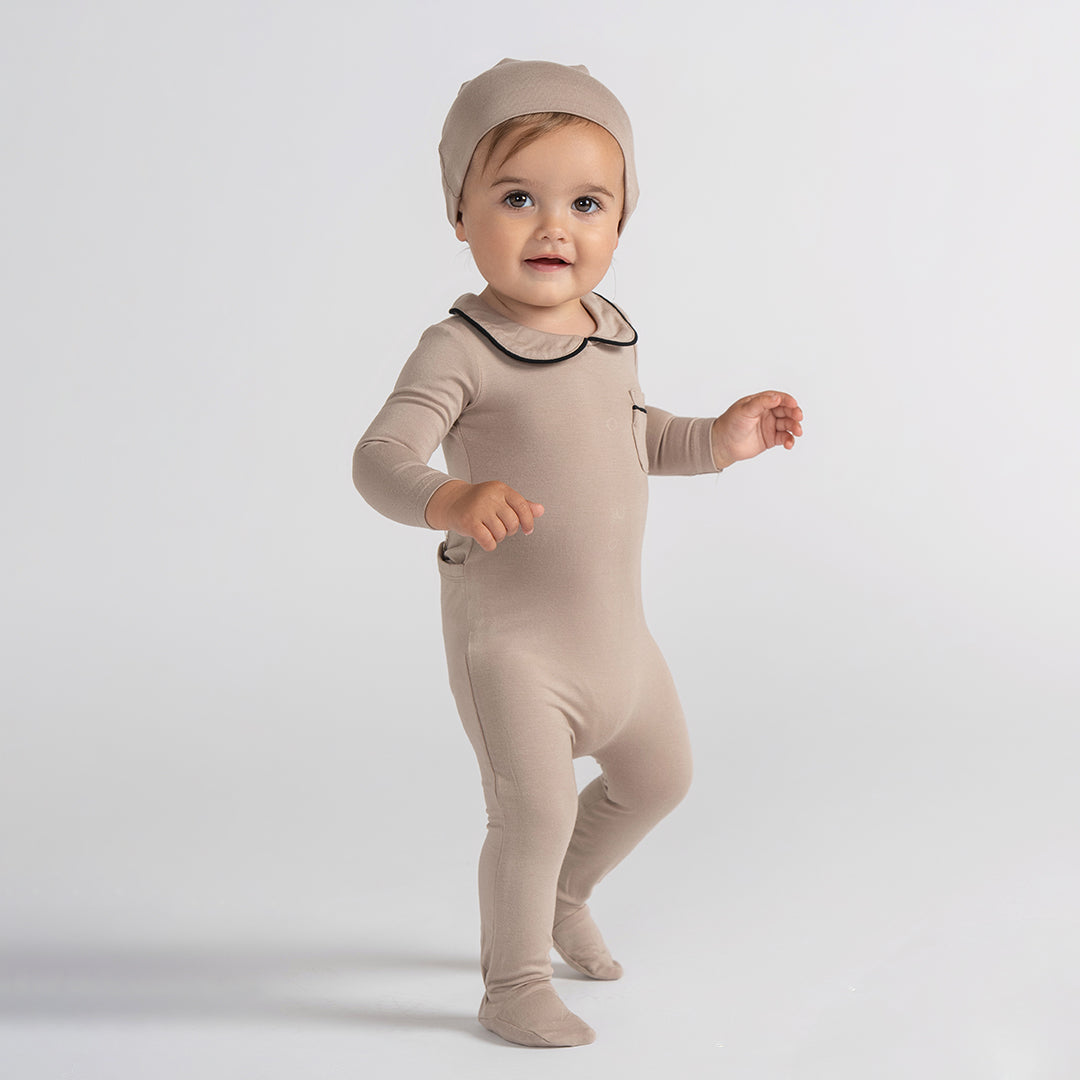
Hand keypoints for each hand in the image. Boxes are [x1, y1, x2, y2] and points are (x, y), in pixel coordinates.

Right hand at [424, 479, 543, 551]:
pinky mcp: (469, 522)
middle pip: (513, 523)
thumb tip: (541, 510)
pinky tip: (485, 539)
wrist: (453, 502)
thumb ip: (522, 505)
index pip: (522, 506)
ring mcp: (479, 509)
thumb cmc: (482, 502)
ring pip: (501, 533)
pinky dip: (490, 544)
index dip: (528, 521)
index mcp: (500, 488)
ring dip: (498, 537)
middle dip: (510, 530)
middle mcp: (490, 496)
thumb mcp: (502, 498)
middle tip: (501, 528)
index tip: (528, 530)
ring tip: (490, 530)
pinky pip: (489, 542)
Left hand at [710, 391, 803, 469]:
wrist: (723, 444)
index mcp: (761, 402)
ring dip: (794, 427)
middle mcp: (768, 412)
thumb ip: (761, 403)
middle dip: (794, 414)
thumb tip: (777, 397)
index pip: (779, 398)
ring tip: (797, 432)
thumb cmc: (730, 423)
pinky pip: (784, 438)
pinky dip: (789, 440)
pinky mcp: (771, 439)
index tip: (794, 404)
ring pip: (788, 424)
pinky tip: (789, 444)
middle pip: (786, 411)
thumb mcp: (744, 410)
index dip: (788, 400)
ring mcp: (770, 426)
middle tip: (798, 418)